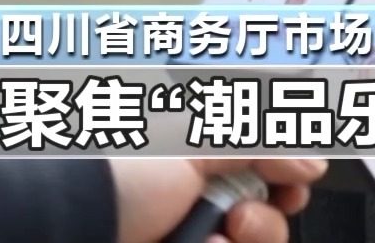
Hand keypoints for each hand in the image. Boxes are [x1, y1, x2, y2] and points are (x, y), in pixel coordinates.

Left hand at [111, 157, 326, 242]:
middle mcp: (194, 195)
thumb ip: (260, 144)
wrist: (62, 225)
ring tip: (214, 236)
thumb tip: (311, 160)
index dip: (287, 176)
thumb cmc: (114, 175)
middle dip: (265, 218)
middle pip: (265, 215)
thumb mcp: (195, 142)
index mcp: (199, 154)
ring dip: (247, 240)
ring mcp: (186, 232)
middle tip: (240, 215)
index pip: (264, 165)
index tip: (294, 183)